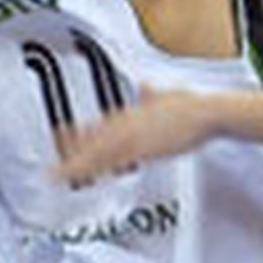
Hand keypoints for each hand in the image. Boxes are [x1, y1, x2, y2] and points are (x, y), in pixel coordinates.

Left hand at [57, 89, 213, 184]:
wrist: (208, 113)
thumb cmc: (193, 106)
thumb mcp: (168, 93)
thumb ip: (153, 92)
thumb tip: (147, 86)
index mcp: (134, 114)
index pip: (101, 126)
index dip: (80, 134)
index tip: (66, 140)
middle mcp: (130, 125)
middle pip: (94, 142)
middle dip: (72, 154)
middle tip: (54, 168)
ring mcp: (136, 138)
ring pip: (99, 153)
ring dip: (78, 165)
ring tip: (61, 177)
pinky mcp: (145, 150)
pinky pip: (114, 162)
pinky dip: (99, 169)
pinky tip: (89, 177)